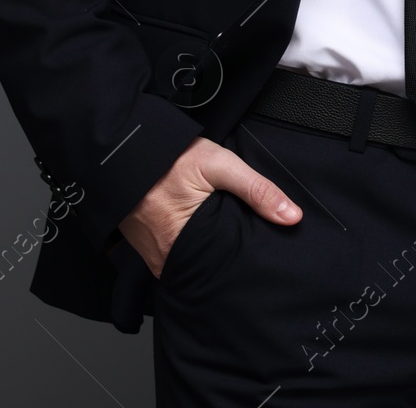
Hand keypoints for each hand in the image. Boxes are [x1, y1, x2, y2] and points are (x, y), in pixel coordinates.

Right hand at [119, 136, 301, 276]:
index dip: (242, 260)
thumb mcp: (219, 164)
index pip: (223, 265)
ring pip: (190, 264)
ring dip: (205, 255)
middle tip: (240, 244)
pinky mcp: (145, 249)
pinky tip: (199, 237)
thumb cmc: (168, 156)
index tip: (257, 254)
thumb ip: (256, 190)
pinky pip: (173, 257)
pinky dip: (188, 249)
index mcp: (183, 242)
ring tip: (222, 241)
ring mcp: (152, 255)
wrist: (124, 147)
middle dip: (225, 260)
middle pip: (206, 268)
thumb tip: (291, 216)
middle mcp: (164, 257)